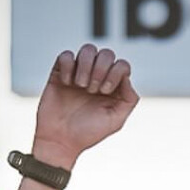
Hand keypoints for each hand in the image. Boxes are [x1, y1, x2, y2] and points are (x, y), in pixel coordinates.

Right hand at [33, 45, 138, 165]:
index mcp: (113, 87)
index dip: (115, 73)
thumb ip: (128, 99)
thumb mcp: (115, 121)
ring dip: (85, 65)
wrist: (60, 140)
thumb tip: (127, 77)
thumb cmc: (88, 133)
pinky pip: (65, 55)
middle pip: (106, 53)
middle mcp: (97, 77)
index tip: (105, 92)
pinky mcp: (60, 73)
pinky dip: (67, 66)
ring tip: (80, 86)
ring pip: (87, 49)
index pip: (121, 65)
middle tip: (92, 90)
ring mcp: (79, 73)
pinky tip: (66, 83)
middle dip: (100, 69)